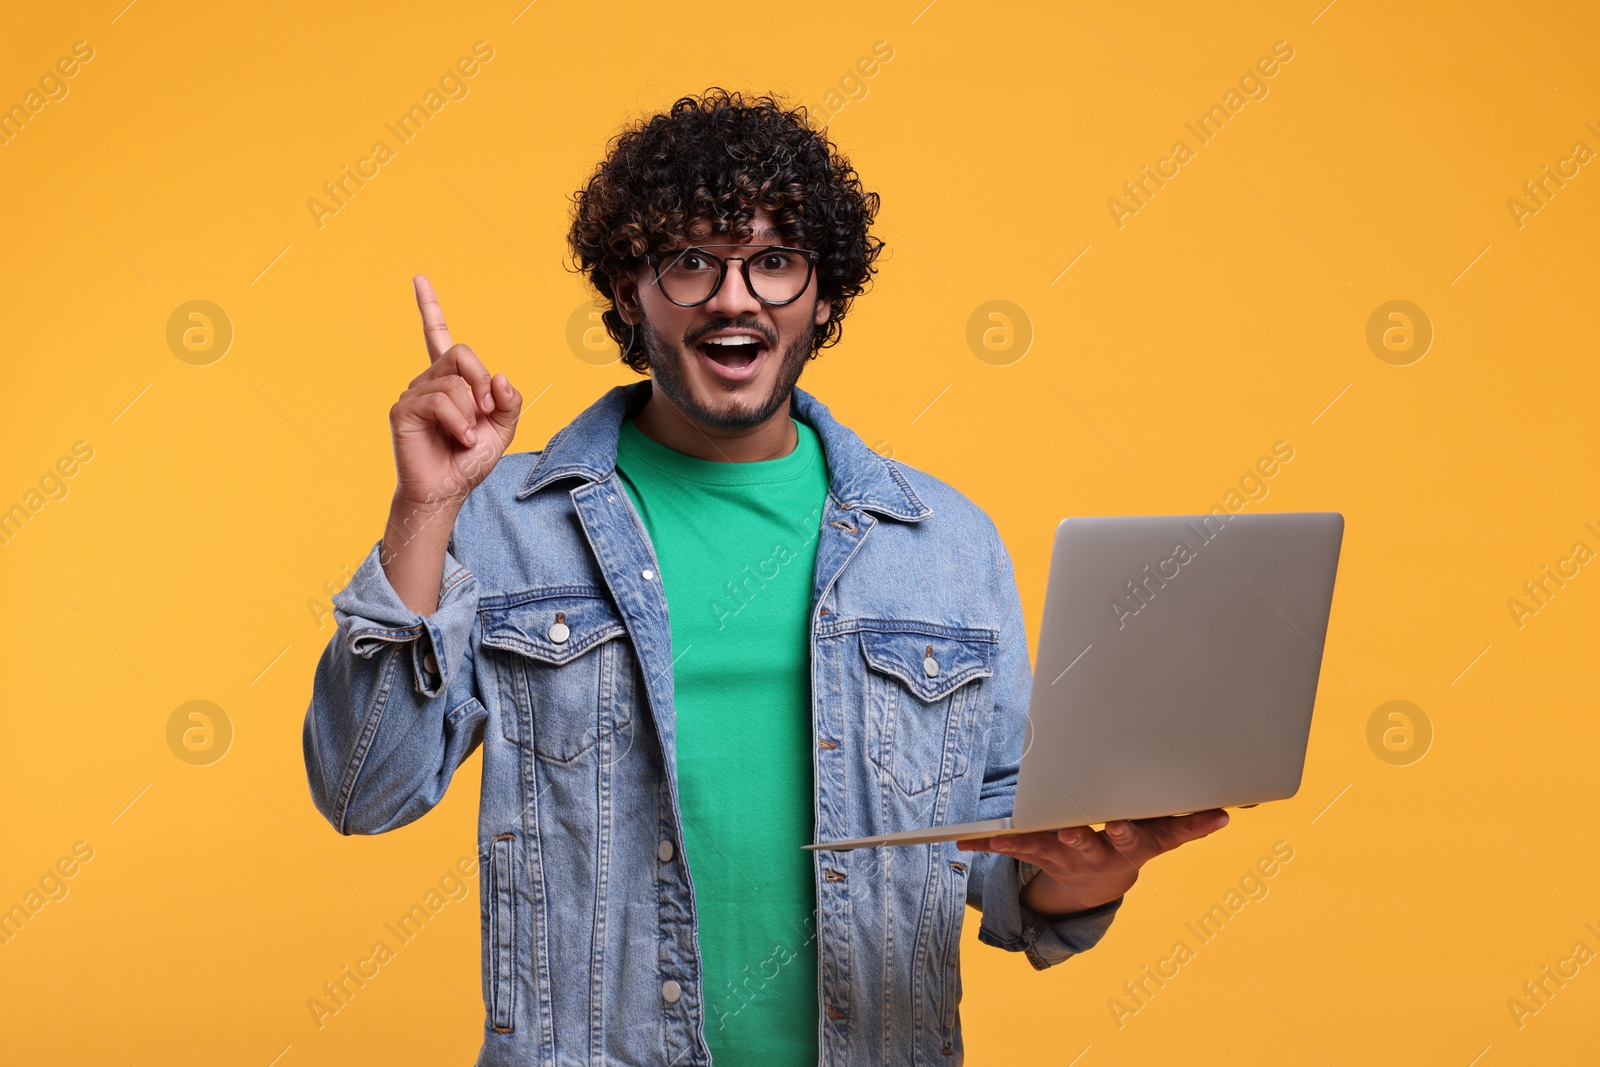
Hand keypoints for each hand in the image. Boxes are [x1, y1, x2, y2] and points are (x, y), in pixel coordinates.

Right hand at [389, 275, 521, 510]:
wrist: (448, 490)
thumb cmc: (470, 460)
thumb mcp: (503, 429)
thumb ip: (509, 402)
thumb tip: (500, 377)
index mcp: (451, 380)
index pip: (438, 335)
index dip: (429, 306)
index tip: (418, 278)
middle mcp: (429, 380)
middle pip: (461, 353)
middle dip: (482, 381)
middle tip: (487, 411)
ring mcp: (413, 394)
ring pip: (454, 382)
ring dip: (471, 413)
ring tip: (468, 437)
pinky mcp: (403, 410)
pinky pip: (439, 400)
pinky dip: (458, 421)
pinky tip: (460, 438)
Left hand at [957, 809, 1229, 916]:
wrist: (1095, 885)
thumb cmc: (1131, 840)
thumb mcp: (1161, 834)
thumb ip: (1189, 821)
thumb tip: (1230, 809)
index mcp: (1138, 843)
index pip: (1157, 836)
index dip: (1162, 830)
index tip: (1162, 821)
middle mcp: (1104, 854)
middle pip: (1099, 844)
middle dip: (1092, 836)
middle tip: (1085, 829)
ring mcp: (1071, 857)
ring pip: (1049, 848)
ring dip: (1029, 841)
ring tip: (1007, 835)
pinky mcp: (1041, 855)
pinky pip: (1013, 847)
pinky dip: (988, 842)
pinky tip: (964, 839)